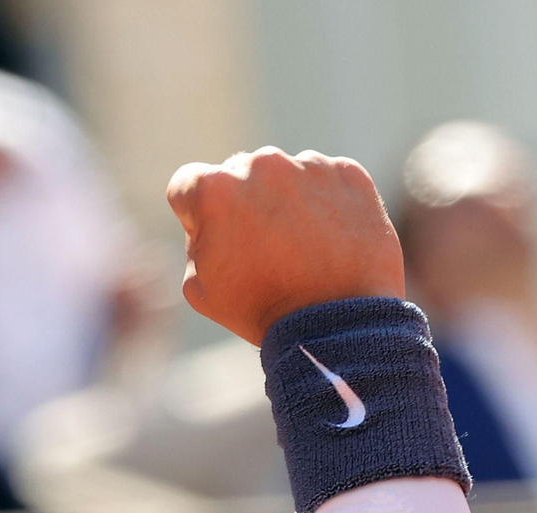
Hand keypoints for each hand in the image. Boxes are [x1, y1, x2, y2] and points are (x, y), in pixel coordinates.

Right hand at [166, 147, 405, 344]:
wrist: (336, 324)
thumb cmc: (259, 309)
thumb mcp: (198, 288)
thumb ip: (196, 241)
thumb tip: (212, 221)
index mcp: (214, 189)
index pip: (188, 183)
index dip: (195, 215)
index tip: (217, 239)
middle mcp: (261, 164)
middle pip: (239, 174)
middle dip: (243, 204)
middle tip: (262, 248)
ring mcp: (309, 164)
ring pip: (285, 175)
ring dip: (285, 201)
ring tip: (300, 248)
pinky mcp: (348, 173)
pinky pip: (325, 180)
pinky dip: (324, 203)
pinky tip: (327, 241)